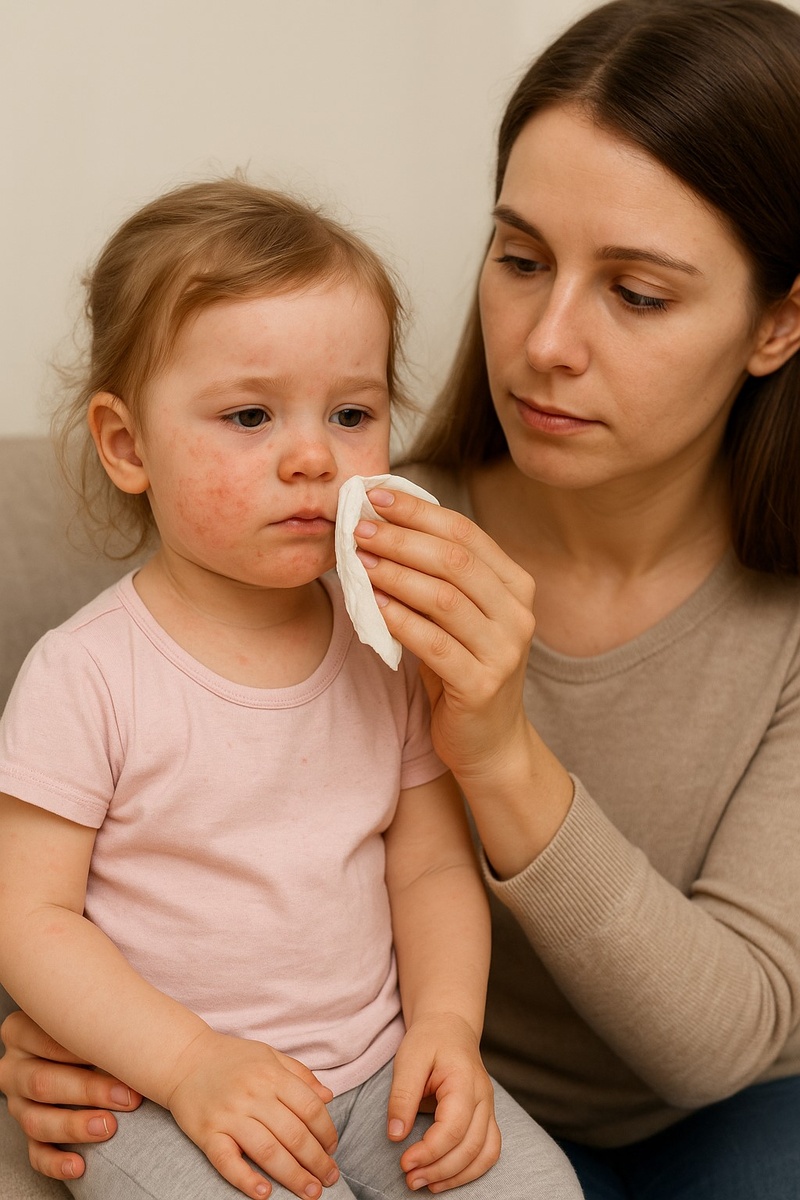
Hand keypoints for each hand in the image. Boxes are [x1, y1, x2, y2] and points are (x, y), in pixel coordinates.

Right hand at [0, 1009, 141, 1180]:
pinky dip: (57, 1162)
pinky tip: (80, 1165)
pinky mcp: (27, 1134)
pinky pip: (35, 1153)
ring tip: (109, 1127)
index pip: (48, 1040)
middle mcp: (14, 1067)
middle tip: (128, 1097)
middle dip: (88, 1091)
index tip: (121, 1057)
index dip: (84, 1051)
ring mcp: (18, 1103)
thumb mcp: (91, 1018)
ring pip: (36, 1121)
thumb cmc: (97, 1030)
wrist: (92, 1058)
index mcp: (21, 1030)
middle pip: (41, 1082)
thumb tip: (150, 1024)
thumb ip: (103, 1020)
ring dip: (74, 1126)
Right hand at [166, 1028, 338, 1199]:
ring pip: (268, 1151)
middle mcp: (253, 1095)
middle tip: (329, 1178)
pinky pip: (228, 1162)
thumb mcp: (269, 1055)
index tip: (332, 1148)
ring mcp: (230, 1116)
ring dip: (293, 1176)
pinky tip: (264, 1194)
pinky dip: (246, 1180)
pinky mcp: (208, 1134)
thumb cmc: (231, 1058)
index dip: (326, 1131)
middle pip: (293, 1134)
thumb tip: (328, 1097)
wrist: (184, 1059)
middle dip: (316, 1161)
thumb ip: (300, 1074)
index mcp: (272, 1075)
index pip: (309, 1108)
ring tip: (310, 1192)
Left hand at [355, 489, 535, 783]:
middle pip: (454, 560)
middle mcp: (517, 613)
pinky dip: (400, 620)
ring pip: (444, 598)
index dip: (419, 511)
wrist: (490, 742)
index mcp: (515, 585)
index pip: (466, 533)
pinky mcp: (482, 685)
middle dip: (402, 537)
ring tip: (359, 561)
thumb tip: (385, 523)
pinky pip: (435, 644)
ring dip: (395, 574)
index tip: (377, 496)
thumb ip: (439, 576)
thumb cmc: (464, 670)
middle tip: (359, 527)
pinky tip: (373, 605)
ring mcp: (504, 650)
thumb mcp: (459, 617)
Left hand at [387, 1014, 499, 1192]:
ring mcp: (488, 1108)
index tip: (404, 1162)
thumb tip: (396, 1136)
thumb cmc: (429, 1040)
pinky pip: (487, 1152)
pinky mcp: (486, 1117)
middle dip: (439, 1170)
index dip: (429, 1151)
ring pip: (484, 1154)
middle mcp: (483, 1097)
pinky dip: (470, 1171)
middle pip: (470, 1146)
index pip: (453, 1127)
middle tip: (410, 1179)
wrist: (450, 1027)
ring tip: (426, 1184)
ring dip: (456, 1177)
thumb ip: (402, 1096)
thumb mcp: (408, 1059)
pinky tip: (445, 1178)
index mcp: (465, 1080)